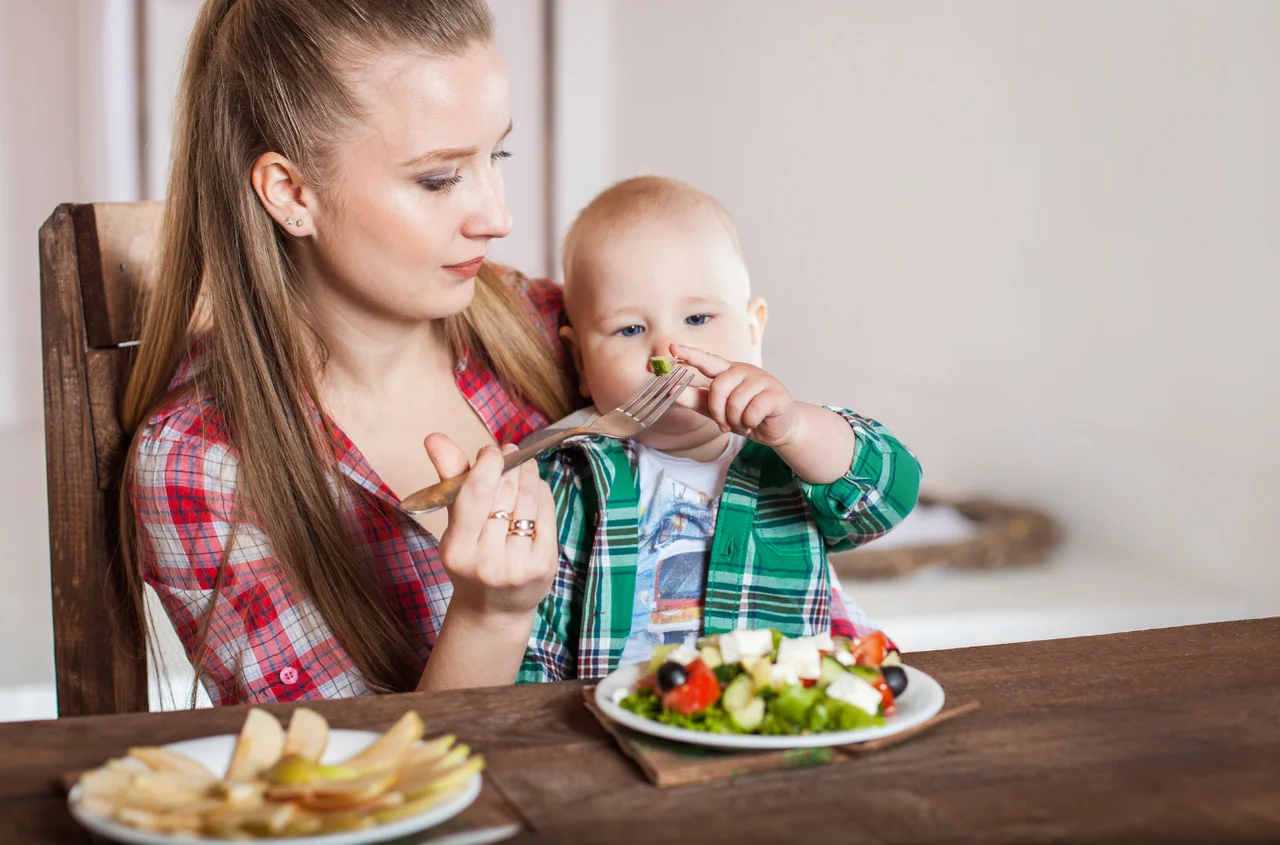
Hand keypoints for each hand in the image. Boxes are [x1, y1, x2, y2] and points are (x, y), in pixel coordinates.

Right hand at [423, 435, 557, 621]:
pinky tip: (535, 488)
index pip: (476, 494)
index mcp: (456, 549)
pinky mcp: (543, 565)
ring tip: (523, 466)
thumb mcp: (454, 524)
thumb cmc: (471, 557)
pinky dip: (542, 494)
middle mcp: (486, 560)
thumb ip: (450, 478)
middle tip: (510, 453)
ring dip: (528, 475)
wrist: (493, 609)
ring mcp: (517, 565)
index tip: (491, 451)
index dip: (488, 464)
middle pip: (505, 493)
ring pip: (529, 501)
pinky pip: (547, 514)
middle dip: (510, 466)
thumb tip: (434, 437)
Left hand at [670, 343, 801, 447]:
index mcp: (727, 371)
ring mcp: (761, 379)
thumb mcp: (715, 409)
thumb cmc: (744, 415)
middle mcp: (743, 370)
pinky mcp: (775, 393)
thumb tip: (669, 390)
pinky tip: (754, 423)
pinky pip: (752, 411)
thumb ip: (693, 399)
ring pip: (735, 401)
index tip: (672, 348)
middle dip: (718, 411)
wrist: (777, 429)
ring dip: (735, 421)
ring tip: (743, 423)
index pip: (706, 360)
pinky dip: (750, 423)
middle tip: (724, 424)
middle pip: (718, 386)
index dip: (690, 354)